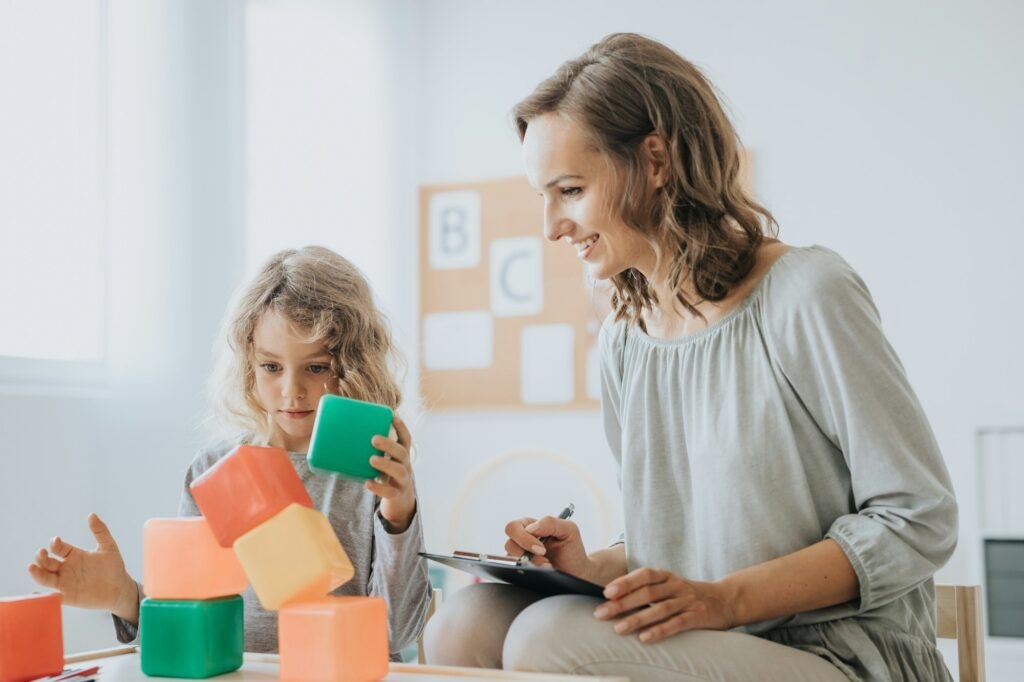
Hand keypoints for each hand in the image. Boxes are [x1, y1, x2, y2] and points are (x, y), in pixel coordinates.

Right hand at [27, 513, 139, 621]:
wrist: (120, 589)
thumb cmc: (114, 567)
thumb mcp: (108, 547)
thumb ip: (100, 531)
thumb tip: (91, 514)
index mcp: (73, 554)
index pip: (58, 548)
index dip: (54, 544)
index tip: (56, 541)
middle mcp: (66, 568)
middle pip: (47, 562)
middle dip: (41, 557)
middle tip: (41, 553)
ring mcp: (65, 583)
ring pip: (45, 577)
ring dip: (37, 573)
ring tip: (31, 567)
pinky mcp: (67, 597)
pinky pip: (52, 597)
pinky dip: (42, 596)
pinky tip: (35, 594)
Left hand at [367, 414, 416, 532]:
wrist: (400, 503)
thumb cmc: (387, 476)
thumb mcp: (385, 462)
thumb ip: (371, 451)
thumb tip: (340, 438)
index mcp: (402, 455)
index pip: (406, 438)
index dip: (401, 427)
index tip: (392, 415)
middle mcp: (406, 466)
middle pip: (402, 452)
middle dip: (389, 444)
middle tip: (374, 439)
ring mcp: (403, 481)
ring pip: (399, 471)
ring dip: (386, 464)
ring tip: (372, 459)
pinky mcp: (396, 495)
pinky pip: (389, 491)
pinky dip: (379, 487)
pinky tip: (368, 483)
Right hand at [503, 515, 595, 580]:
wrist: (577, 573)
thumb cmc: (572, 549)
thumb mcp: (569, 530)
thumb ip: (551, 522)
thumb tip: (531, 528)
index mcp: (530, 526)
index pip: (514, 527)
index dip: (524, 538)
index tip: (541, 548)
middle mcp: (522, 541)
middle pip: (509, 544)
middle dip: (525, 552)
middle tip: (543, 556)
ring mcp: (521, 558)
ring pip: (512, 560)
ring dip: (531, 564)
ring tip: (547, 566)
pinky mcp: (521, 571)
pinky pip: (516, 572)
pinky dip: (529, 573)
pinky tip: (543, 573)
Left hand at [593, 567, 736, 642]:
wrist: (725, 600)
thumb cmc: (686, 594)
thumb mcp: (668, 585)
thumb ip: (646, 589)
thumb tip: (612, 597)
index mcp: (667, 576)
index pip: (644, 575)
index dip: (625, 582)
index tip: (606, 592)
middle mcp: (676, 586)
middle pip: (647, 593)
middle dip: (623, 603)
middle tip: (601, 613)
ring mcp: (687, 601)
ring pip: (659, 609)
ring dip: (637, 619)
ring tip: (618, 628)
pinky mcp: (697, 617)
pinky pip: (676, 624)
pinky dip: (660, 631)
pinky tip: (645, 638)